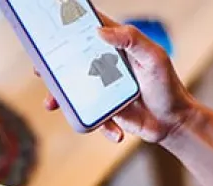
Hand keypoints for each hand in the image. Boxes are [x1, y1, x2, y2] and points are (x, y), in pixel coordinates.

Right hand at [41, 13, 195, 143]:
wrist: (172, 123)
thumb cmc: (167, 85)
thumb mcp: (154, 57)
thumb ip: (131, 39)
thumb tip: (99, 32)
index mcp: (116, 47)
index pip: (89, 30)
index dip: (69, 27)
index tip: (50, 27)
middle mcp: (105, 66)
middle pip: (72, 62)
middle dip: (52, 66)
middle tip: (39, 69)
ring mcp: (102, 89)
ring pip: (72, 91)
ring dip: (59, 98)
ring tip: (50, 104)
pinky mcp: (103, 111)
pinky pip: (90, 118)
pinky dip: (101, 127)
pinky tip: (116, 132)